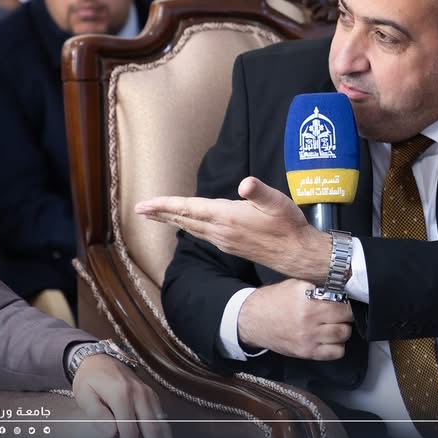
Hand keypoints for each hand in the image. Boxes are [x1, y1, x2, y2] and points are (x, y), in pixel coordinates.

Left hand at [72, 355, 173, 437]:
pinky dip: (166, 435)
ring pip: (163, 424)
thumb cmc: (90, 378)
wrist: (100, 357)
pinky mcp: (153, 396)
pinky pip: (163, 418)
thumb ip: (97, 414)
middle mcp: (139, 393)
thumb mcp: (84, 394)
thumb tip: (111, 434)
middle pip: (153, 428)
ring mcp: (149, 394)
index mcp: (121, 394)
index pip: (129, 429)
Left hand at [135, 177, 330, 281]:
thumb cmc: (289, 226)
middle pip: (184, 220)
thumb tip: (246, 184)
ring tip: (156, 215)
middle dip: (161, 213)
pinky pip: (201, 234)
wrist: (297, 254)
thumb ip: (260, 192)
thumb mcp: (278, 203)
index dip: (166, 204)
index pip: (190, 208)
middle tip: (139, 209)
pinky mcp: (230, 245)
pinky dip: (188, 226)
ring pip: (191, 228)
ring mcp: (224, 241)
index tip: (145, 204)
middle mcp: (220, 232)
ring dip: (172, 220)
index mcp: (227, 217)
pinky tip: (186, 224)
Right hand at [239, 279, 352, 359]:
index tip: (345, 301)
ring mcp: (308, 337)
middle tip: (341, 313)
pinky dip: (337, 346)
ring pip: (343, 334)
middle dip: (346, 315)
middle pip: (346, 318)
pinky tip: (329, 339)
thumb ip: (318, 289)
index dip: (347, 301)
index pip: (342, 302)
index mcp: (308, 299)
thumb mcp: (296, 285)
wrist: (253, 320)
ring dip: (342, 329)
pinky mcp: (306, 352)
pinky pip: (335, 352)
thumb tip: (341, 290)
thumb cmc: (274, 300)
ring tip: (334, 325)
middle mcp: (310, 319)